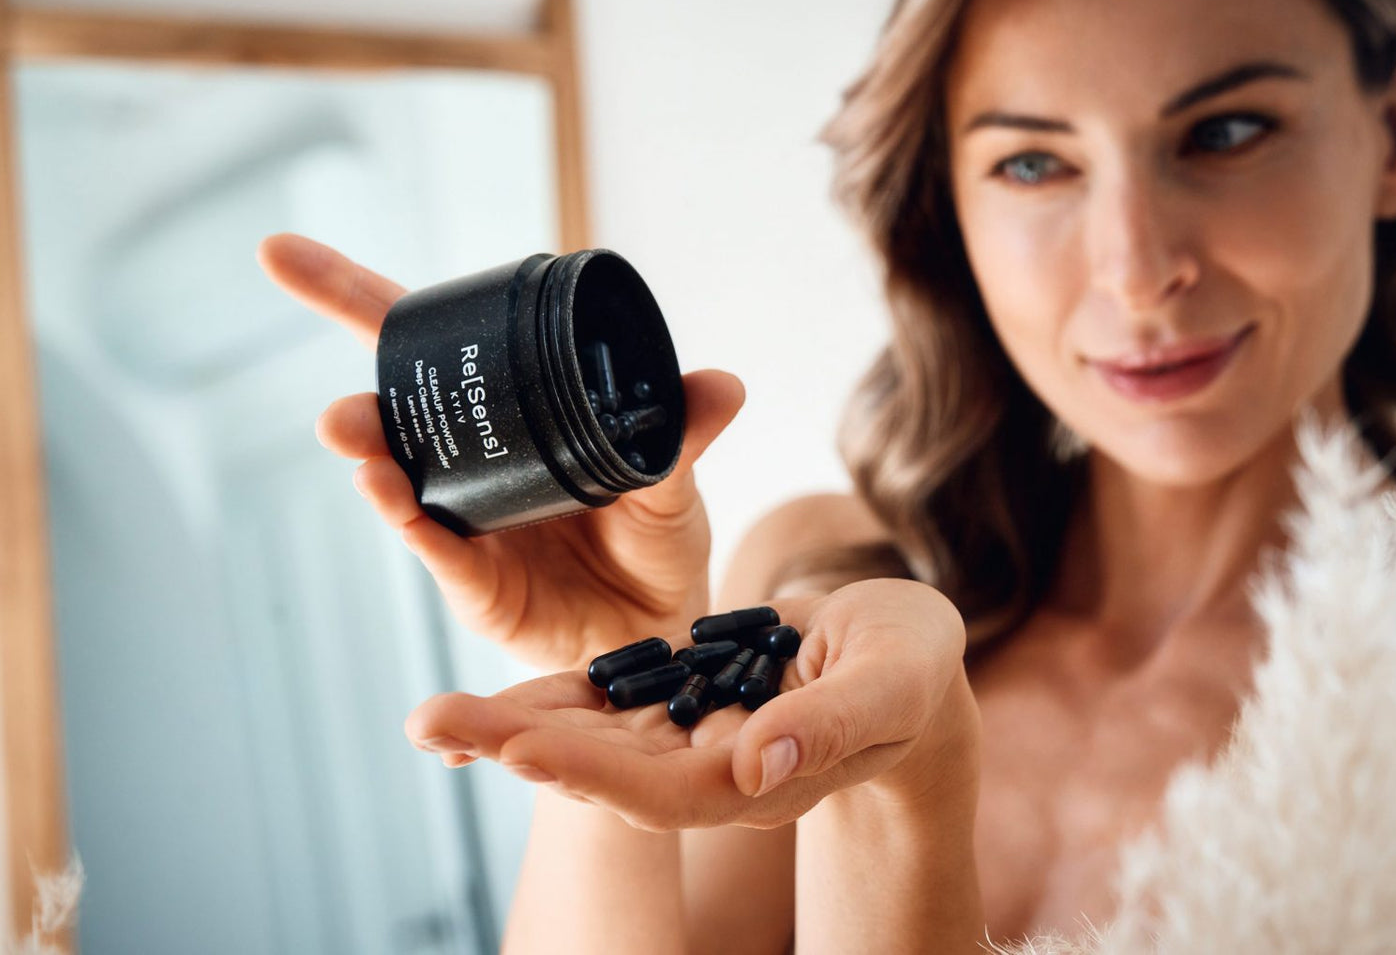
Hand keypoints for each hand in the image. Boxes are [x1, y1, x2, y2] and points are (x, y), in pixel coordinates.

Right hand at [257, 233, 745, 671]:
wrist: (662, 628)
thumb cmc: (655, 545)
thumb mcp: (673, 481)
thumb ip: (681, 435)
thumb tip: (722, 384)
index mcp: (511, 418)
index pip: (433, 349)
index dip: (355, 298)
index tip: (279, 253)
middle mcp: (472, 464)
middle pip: (393, 410)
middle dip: (358, 393)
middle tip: (337, 385)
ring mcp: (465, 521)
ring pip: (401, 480)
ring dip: (371, 452)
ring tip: (346, 430)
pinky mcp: (476, 581)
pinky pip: (439, 548)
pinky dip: (413, 521)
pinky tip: (389, 492)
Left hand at [403, 578, 979, 829]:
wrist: (901, 656)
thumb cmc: (911, 667)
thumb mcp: (890, 681)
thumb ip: (830, 724)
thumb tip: (755, 761)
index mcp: (760, 777)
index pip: (663, 790)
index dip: (589, 771)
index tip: (518, 747)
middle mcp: (711, 768)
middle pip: (603, 773)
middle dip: (518, 749)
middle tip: (434, 722)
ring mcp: (690, 735)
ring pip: (591, 741)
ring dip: (512, 730)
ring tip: (431, 719)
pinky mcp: (679, 697)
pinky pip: (606, 703)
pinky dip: (549, 699)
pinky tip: (490, 697)